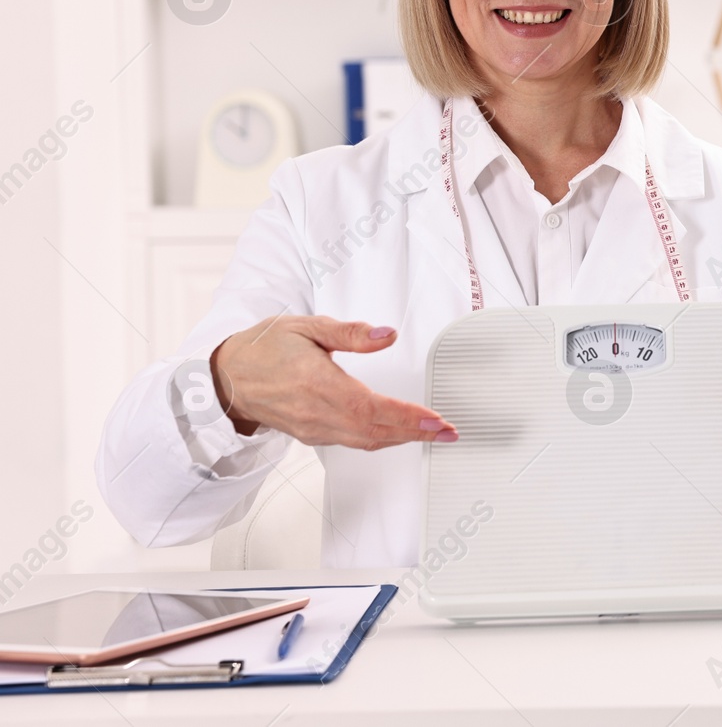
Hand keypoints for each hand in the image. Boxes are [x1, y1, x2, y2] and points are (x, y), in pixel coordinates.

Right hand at [210, 316, 456, 450]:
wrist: (227, 377)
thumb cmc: (264, 348)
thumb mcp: (306, 326)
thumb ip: (350, 333)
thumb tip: (387, 335)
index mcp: (316, 384)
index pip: (371, 408)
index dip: (407, 418)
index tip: (435, 420)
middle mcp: (316, 412)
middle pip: (375, 431)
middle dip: (416, 433)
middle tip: (447, 431)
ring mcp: (314, 428)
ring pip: (366, 441)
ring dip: (402, 439)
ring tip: (433, 433)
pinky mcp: (312, 435)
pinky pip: (354, 442)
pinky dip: (382, 439)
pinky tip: (400, 432)